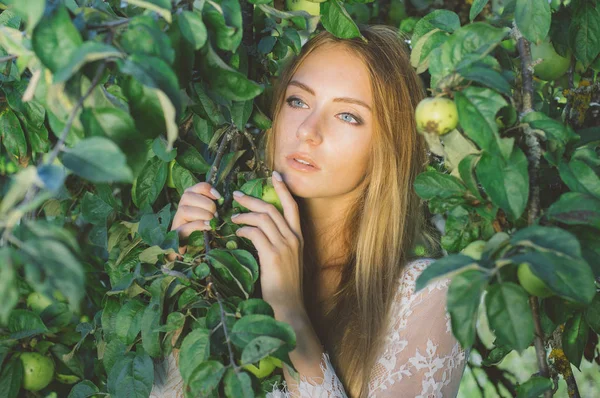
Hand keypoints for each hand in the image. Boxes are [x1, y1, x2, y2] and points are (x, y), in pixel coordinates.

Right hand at [166, 182, 221, 261]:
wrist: (190, 246)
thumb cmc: (202, 226)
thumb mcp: (209, 212)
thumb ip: (213, 205)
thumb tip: (221, 200)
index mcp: (190, 197)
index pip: (198, 187)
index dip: (208, 190)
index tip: (218, 197)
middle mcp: (181, 205)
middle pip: (188, 196)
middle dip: (206, 204)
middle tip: (215, 214)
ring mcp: (178, 219)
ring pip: (185, 210)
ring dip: (202, 214)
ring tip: (211, 221)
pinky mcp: (177, 233)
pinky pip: (185, 226)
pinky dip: (198, 225)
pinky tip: (207, 227)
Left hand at [231, 171, 304, 314]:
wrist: (288, 308)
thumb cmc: (284, 288)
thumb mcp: (286, 262)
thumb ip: (278, 245)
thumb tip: (260, 234)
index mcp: (298, 238)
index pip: (292, 207)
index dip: (283, 189)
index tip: (274, 175)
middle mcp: (293, 239)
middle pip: (272, 209)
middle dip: (252, 199)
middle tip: (236, 195)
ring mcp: (284, 246)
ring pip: (262, 218)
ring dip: (244, 215)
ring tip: (232, 218)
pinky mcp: (272, 255)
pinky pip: (255, 234)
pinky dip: (243, 231)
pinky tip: (236, 234)